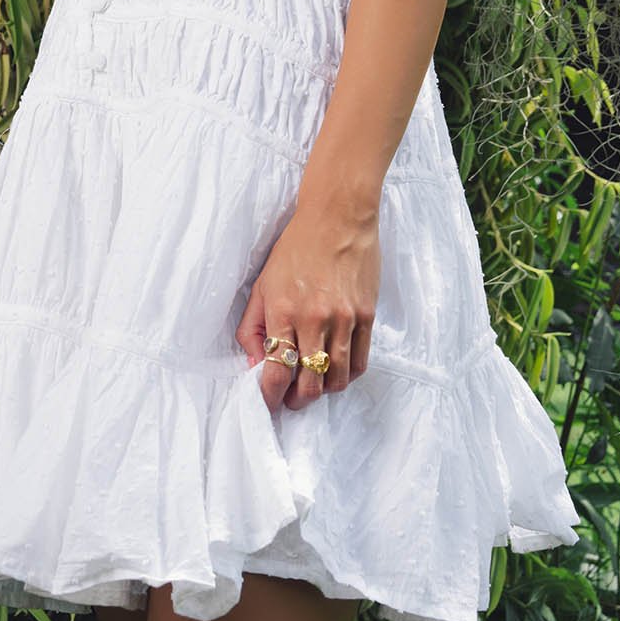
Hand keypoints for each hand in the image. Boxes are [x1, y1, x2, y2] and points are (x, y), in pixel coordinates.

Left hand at [235, 198, 379, 410]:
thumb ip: (252, 328)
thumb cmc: (296, 249)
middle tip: (290, 398)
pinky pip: (360, 363)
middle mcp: (315, 319)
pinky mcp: (367, 316)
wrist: (337, 217)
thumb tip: (254, 366)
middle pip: (309, 386)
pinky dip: (346, 376)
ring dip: (322, 391)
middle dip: (296, 401)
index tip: (268, 403)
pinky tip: (334, 369)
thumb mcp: (262, 284)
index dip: (270, 398)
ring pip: (336, 380)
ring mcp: (345, 319)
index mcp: (284, 311)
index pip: (277, 373)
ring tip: (312, 383)